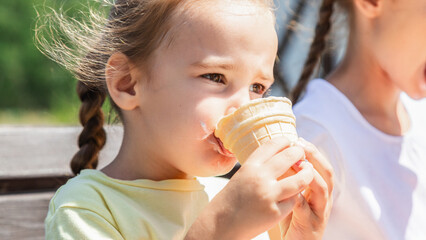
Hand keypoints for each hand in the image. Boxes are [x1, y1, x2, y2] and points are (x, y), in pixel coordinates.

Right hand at [185, 137, 314, 239]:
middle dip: (300, 153)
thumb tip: (279, 155)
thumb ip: (258, 167)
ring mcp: (269, 195)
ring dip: (307, 174)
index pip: (272, 145)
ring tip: (309, 172)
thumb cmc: (230, 201)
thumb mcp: (241, 176)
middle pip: (290, 156)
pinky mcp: (275, 212)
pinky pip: (294, 200)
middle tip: (302, 155)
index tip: (291, 142)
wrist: (219, 225)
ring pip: (300, 179)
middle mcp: (260, 177)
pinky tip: (293, 196)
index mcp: (249, 166)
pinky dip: (295, 197)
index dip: (285, 141)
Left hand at [279, 138, 333, 239]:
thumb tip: (278, 153)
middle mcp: (323, 199)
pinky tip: (291, 191)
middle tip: (301, 145)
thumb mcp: (289, 193)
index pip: (320, 164)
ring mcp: (320, 212)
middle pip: (327, 172)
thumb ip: (288, 177)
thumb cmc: (289, 217)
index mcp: (318, 189)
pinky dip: (300, 199)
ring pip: (323, 189)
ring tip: (300, 164)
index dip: (311, 150)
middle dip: (315, 156)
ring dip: (311, 174)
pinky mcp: (312, 226)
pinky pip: (308, 210)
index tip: (297, 138)